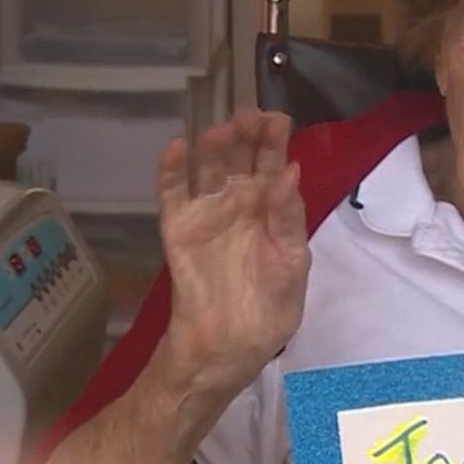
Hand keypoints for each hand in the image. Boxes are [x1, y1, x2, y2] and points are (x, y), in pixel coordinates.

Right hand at [156, 108, 308, 391]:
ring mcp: (207, 213)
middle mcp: (239, 203)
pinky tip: (178, 147)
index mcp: (272, 209)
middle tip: (249, 115)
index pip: (274, 165)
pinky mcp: (178, 229)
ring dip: (212, 147)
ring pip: (208, 168)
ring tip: (221, 129)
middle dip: (245, 134)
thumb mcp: (291, 264)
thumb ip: (289, 219)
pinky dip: (172, 170)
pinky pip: (172, 194)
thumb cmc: (269, 310)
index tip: (278, 119)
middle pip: (240, 158)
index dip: (275, 141)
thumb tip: (292, 172)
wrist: (228, 348)